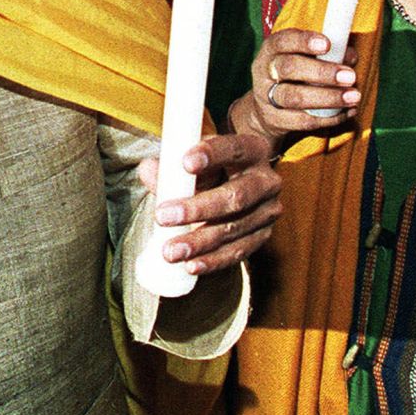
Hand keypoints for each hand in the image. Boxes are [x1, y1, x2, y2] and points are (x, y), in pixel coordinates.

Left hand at [139, 132, 280, 273]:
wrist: (237, 182)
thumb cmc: (210, 167)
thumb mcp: (195, 158)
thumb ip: (171, 164)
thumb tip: (148, 170)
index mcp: (252, 149)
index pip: (233, 148)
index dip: (212, 154)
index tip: (185, 163)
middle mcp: (266, 180)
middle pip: (236, 195)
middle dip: (198, 208)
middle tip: (162, 216)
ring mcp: (267, 211)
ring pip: (234, 228)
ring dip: (199, 242)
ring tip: (170, 251)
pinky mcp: (262, 236)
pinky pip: (237, 252)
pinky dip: (213, 260)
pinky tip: (191, 266)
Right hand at [235, 28, 359, 140]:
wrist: (266, 110)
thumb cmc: (292, 76)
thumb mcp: (303, 58)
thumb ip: (327, 53)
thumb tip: (349, 56)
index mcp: (272, 50)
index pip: (283, 41)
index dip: (304, 41)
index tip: (327, 44)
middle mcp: (265, 71)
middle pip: (289, 68)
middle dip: (322, 72)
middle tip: (350, 76)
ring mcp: (267, 97)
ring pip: (295, 97)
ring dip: (328, 97)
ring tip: (353, 96)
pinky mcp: (275, 120)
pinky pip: (303, 121)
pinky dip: (329, 118)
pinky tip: (347, 112)